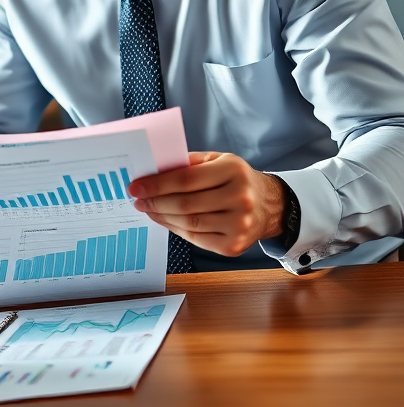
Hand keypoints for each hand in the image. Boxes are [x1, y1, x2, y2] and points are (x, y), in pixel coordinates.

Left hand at [128, 151, 285, 256]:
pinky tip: (164, 220)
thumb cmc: (237, 180)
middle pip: (184, 204)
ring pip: (188, 222)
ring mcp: (238, 225)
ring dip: (161, 216)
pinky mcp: (233, 246)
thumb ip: (188, 163)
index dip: (156, 184)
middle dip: (155, 202)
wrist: (269, 206)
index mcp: (234, 171)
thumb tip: (152, 170)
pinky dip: (175, 229)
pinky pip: (195, 238)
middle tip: (138, 199)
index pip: (185, 179)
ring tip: (147, 209)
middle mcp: (240, 198)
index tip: (136, 186)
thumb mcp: (218, 160)